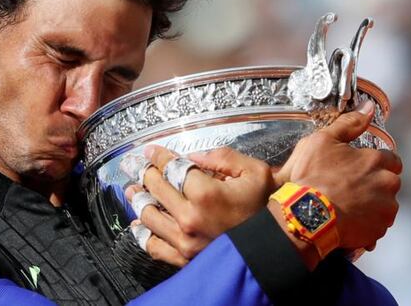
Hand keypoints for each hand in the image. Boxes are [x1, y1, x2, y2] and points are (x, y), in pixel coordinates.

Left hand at [125, 145, 274, 259]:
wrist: (278, 246)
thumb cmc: (268, 208)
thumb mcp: (253, 172)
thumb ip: (221, 158)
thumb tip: (193, 158)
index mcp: (205, 194)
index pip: (172, 168)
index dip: (159, 156)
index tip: (151, 151)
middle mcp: (190, 218)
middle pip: (156, 188)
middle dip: (145, 173)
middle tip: (138, 167)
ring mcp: (185, 241)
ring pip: (149, 215)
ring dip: (139, 200)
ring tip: (133, 190)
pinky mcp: (185, 259)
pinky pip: (154, 246)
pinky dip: (143, 233)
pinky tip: (138, 223)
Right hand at [274, 100, 402, 251]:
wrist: (304, 216)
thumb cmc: (311, 177)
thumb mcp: (322, 141)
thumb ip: (349, 123)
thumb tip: (368, 107)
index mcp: (376, 161)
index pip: (391, 159)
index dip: (374, 163)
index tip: (358, 168)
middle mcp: (387, 185)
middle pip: (389, 182)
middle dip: (374, 184)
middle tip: (349, 188)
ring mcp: (384, 210)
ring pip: (384, 205)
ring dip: (371, 205)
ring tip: (346, 206)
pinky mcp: (377, 230)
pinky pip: (376, 226)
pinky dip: (366, 224)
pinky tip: (347, 220)